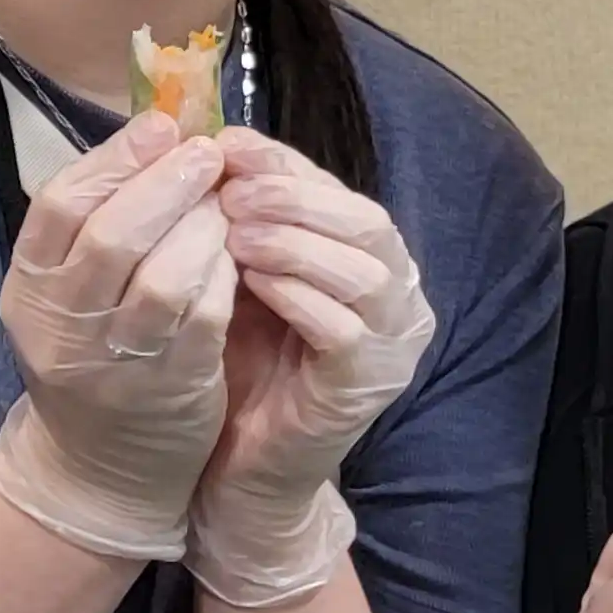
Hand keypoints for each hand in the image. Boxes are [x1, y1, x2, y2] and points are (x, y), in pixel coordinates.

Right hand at [0, 113, 233, 559]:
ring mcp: (115, 362)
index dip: (114, 159)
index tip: (161, 127)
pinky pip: (203, 319)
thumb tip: (159, 135)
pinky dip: (224, 276)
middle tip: (207, 154)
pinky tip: (238, 254)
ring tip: (227, 202)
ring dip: (202, 228)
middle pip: (110, 237)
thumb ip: (99, 223)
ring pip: (160, 279)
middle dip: (165, 184)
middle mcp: (63, 326)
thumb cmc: (93, 356)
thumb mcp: (70, 293)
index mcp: (29, 289)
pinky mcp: (171, 388)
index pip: (59, 206)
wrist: (102, 469)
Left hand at [185, 130, 435, 605]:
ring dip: (295, 240)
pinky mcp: (367, 386)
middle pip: (366, 221)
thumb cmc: (241, 364)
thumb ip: (246, 220)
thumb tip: (216, 145)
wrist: (241, 467)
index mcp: (370, 261)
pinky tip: (250, 282)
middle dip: (295, 196)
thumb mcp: (244, 277)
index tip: (226, 145)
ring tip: (233, 229)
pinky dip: (298, 296)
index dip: (285, 164)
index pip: (340, 192)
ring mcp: (391, 345)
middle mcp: (396, 298)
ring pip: (364, 269)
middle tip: (231, 187)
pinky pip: (344, 330)